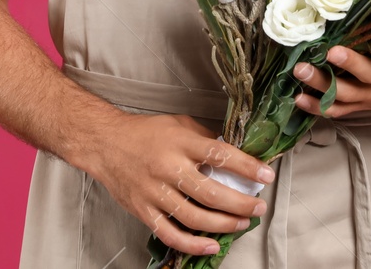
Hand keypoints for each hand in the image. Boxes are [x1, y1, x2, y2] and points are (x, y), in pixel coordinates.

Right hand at [82, 112, 274, 256]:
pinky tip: (211, 245)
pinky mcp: (144, 210)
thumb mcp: (178, 124)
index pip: (220, 155)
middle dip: (240, 203)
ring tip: (241, 223)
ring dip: (223, 224)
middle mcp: (168, 168)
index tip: (266, 175)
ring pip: (194, 217)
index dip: (247, 167)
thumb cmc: (143, 132)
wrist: (105, 143)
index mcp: (179, 143)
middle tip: (258, 206)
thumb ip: (205, 138)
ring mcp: (154, 193)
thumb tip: (232, 154)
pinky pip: (170, 234)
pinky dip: (193, 244)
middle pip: (210, 193)